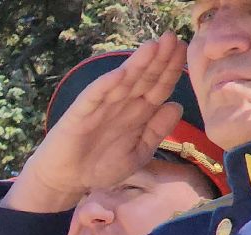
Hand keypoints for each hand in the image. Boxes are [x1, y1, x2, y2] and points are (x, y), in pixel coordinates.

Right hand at [6, 34, 187, 213]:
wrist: (66, 181)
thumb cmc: (101, 167)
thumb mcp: (138, 153)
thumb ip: (157, 131)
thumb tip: (176, 105)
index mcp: (140, 112)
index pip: (159, 86)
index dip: (171, 69)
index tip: (184, 49)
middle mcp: (122, 104)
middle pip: (144, 78)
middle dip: (159, 58)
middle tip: (172, 37)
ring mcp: (101, 107)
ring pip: (122, 82)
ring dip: (136, 64)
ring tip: (152, 46)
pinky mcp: (80, 114)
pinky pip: (94, 97)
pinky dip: (105, 86)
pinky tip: (119, 74)